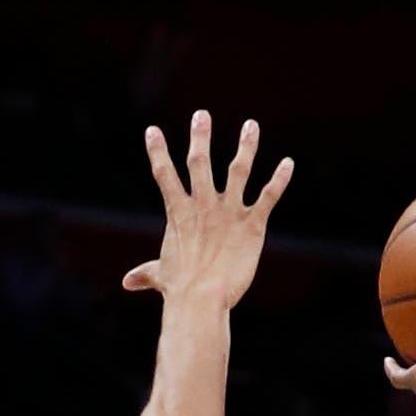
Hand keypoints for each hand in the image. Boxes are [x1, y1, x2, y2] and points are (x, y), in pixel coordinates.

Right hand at [123, 113, 292, 309]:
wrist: (202, 299)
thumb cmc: (179, 290)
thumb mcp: (160, 275)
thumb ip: (146, 273)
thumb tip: (127, 283)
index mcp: (179, 213)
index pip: (165, 175)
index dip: (158, 152)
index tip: (152, 131)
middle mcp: (204, 206)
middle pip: (200, 163)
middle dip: (200, 138)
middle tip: (202, 115)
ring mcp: (230, 213)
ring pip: (239, 170)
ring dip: (246, 147)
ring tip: (251, 126)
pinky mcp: (253, 226)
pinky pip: (268, 197)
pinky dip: (279, 180)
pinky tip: (288, 164)